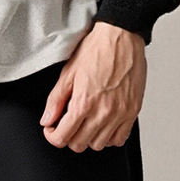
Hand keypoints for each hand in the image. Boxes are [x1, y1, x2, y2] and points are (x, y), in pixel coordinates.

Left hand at [39, 22, 146, 151]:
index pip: (62, 138)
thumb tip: (46, 121)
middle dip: (69, 137)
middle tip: (68, 123)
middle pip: (79, 144)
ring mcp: (119, 114)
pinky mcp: (132, 112)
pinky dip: (109, 137)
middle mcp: (102, 112)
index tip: (52, 129)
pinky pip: (119, 139)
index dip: (52, 136)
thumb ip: (55, 101)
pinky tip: (104, 125)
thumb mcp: (68, 73)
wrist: (122, 35)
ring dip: (89, 138)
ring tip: (86, 122)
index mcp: (83, 103)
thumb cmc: (97, 50)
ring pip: (99, 145)